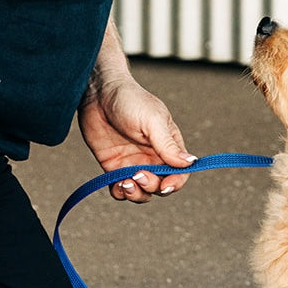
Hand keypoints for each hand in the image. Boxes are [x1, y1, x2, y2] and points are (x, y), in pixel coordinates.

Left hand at [79, 69, 195, 202]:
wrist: (98, 93)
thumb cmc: (130, 99)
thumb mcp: (152, 121)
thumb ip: (168, 144)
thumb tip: (190, 162)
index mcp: (168, 145)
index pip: (180, 172)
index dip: (176, 182)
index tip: (165, 185)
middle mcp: (152, 157)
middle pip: (160, 185)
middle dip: (152, 186)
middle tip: (138, 174)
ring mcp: (133, 163)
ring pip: (141, 191)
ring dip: (136, 194)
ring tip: (125, 183)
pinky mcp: (114, 166)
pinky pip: (120, 189)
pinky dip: (120, 193)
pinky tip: (116, 185)